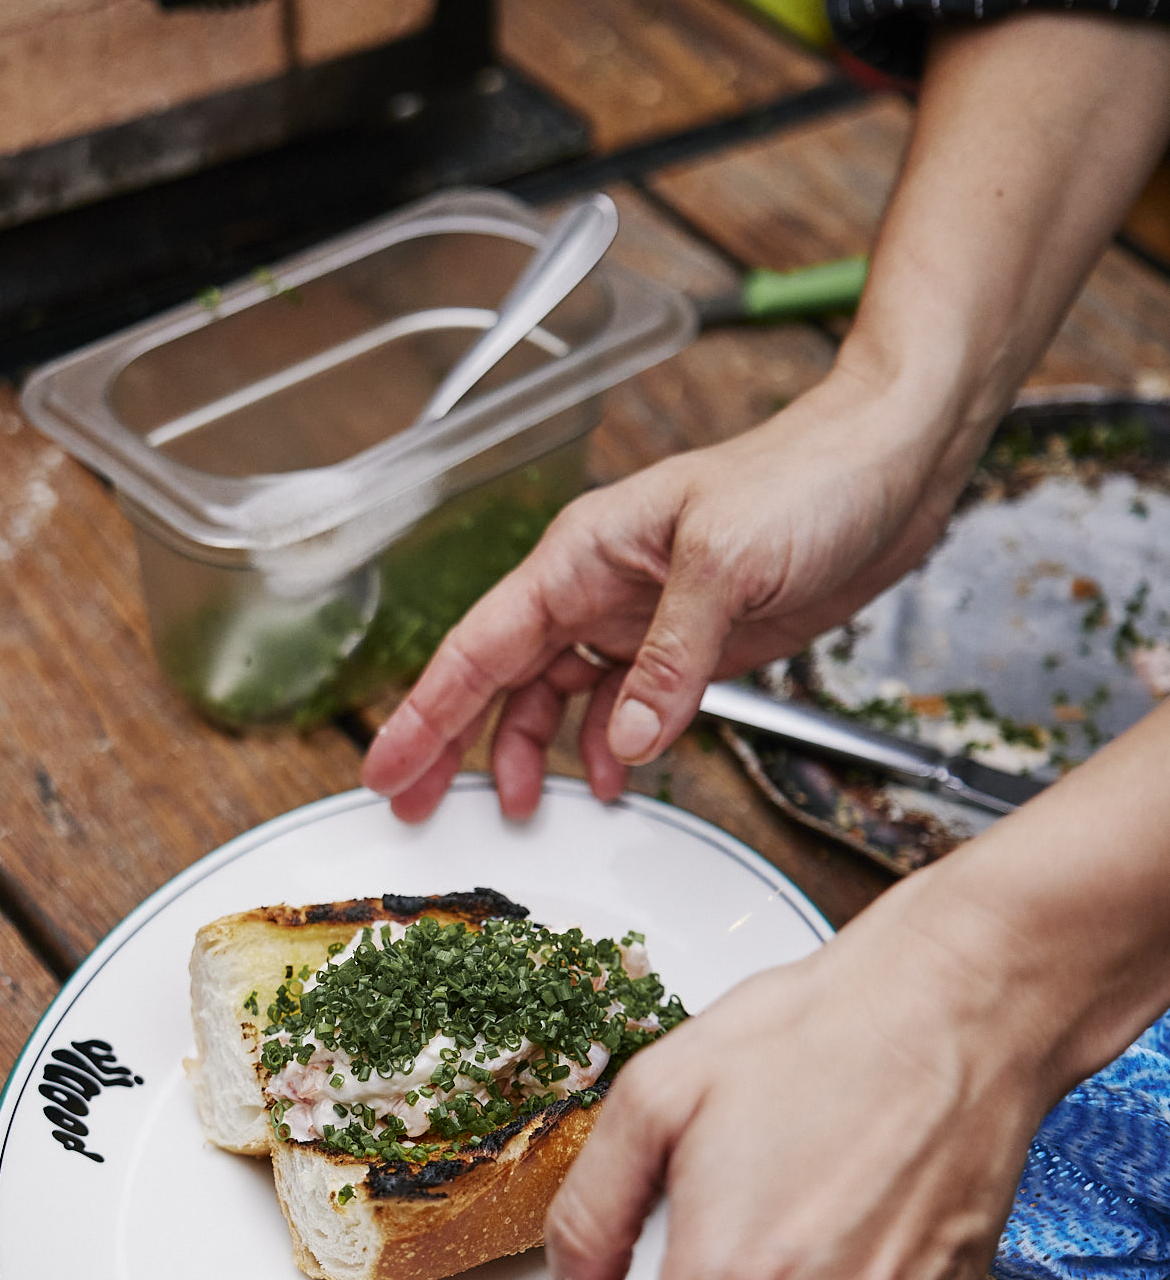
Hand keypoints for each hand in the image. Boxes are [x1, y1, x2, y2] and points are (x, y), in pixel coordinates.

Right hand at [361, 359, 964, 821]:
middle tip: (416, 810)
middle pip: (501, 680)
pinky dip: (612, 750)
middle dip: (455, 746)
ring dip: (534, 756)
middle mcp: (598, 589)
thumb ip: (671, 660)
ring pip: (558, 700)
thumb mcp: (729, 563)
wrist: (893, 467)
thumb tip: (627, 743)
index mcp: (581, 556)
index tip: (386, 768)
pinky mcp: (689, 647)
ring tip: (521, 813)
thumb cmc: (807, 479)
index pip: (480, 646)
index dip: (426, 714)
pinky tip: (614, 782)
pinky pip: (627, 709)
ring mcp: (640, 620)